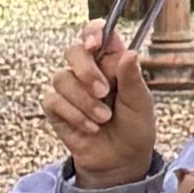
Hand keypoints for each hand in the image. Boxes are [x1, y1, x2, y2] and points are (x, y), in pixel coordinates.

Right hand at [42, 22, 159, 187]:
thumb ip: (131, 78)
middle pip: (72, 51)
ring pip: (62, 79)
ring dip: (84, 101)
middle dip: (86, 72)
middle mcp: (88, 71)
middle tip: (104, 92)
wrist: (121, 159)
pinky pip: (53, 101)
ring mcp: (70, 89)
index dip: (92, 33)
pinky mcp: (56, 108)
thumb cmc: (135, 127)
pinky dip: (74, 115)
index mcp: (112, 62)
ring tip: (104, 118)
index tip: (94, 45)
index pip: (97, 34)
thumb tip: (130, 52)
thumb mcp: (140, 102)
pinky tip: (91, 127)